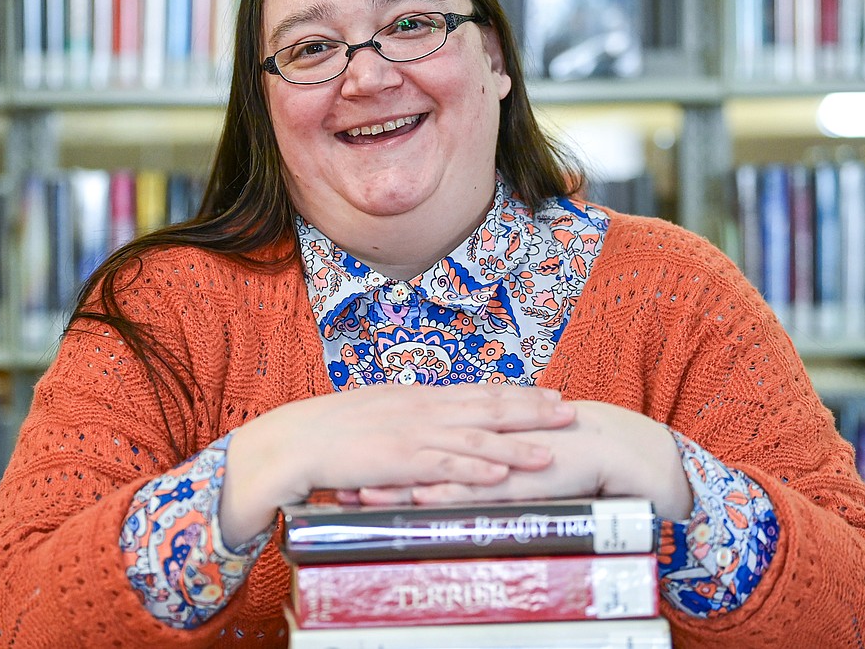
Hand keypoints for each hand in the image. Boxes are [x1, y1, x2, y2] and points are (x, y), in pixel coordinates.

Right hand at [217, 382, 575, 546]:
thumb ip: (411, 417)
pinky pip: (444, 466)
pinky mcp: (399, 460)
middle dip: (532, 410)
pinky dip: (476, 470)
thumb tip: (439, 421)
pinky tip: (503, 473)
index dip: (519, 392)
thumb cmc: (333, 432)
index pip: (479, 391)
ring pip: (475, 438)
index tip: (550, 392)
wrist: (295, 441)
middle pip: (488, 407)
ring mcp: (412, 434)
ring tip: (550, 448)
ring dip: (515, 444)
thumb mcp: (380, 413)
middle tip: (569, 410)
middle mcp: (422, 409)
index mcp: (419, 396)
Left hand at [357, 400, 693, 520]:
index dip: (381, 450)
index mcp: (476, 430)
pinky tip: (420, 502)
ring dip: (398, 485)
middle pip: (417, 453)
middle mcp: (480, 441)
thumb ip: (484, 458)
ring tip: (359, 495)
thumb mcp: (514, 452)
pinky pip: (476, 490)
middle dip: (376, 466)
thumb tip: (455, 468)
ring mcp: (497, 459)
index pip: (418, 441)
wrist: (614, 446)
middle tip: (335, 477)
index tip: (346, 461)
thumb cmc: (564, 451)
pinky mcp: (518, 478)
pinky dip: (446, 495)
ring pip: (438, 472)